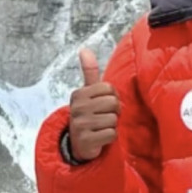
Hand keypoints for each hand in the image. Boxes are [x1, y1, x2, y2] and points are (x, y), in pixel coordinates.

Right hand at [67, 47, 118, 161]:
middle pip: (113, 103)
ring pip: (113, 119)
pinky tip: (100, 138)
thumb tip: (84, 49)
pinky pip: (111, 134)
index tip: (103, 105)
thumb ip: (89, 71)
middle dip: (114, 112)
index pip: (109, 88)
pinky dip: (110, 138)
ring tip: (101, 127)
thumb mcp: (87, 93)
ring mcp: (80, 124)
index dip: (112, 98)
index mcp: (79, 94)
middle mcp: (77, 107)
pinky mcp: (86, 140)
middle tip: (103, 117)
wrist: (78, 143)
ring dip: (111, 126)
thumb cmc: (88, 115)